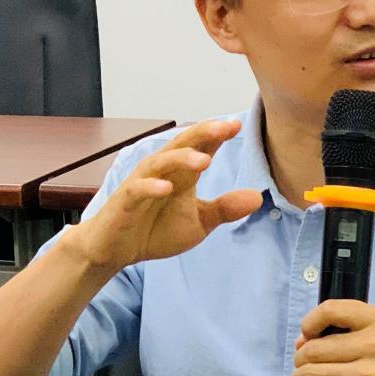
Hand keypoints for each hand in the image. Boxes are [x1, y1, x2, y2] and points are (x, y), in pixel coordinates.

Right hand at [69, 120, 260, 274]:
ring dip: (181, 158)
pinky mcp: (125, 200)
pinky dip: (152, 187)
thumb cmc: (156, 230)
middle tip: (226, 127)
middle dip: (204, 134)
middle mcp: (163, 171)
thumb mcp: (199, 222)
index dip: (219, 136)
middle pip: (183, 145)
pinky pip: (138, 189)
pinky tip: (167, 188)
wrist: (116, 249)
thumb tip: (258, 197)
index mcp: (182, 174)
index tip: (239, 126)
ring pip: (161, 162)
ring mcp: (142, 183)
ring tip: (203, 159)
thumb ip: (225, 208)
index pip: (202, 147)